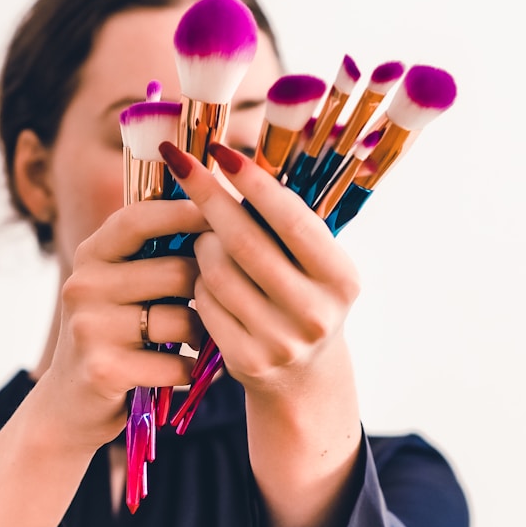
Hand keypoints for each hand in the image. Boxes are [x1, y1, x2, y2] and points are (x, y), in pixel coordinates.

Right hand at [48, 198, 207, 450]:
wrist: (71, 403)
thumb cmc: (115, 332)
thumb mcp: (121, 284)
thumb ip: (156, 250)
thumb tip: (222, 209)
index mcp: (92, 254)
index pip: (140, 218)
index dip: (185, 212)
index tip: (223, 216)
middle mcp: (84, 285)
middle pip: (177, 271)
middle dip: (209, 289)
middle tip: (217, 303)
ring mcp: (90, 328)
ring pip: (182, 320)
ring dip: (201, 334)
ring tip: (197, 339)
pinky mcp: (103, 370)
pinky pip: (175, 362)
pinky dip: (189, 368)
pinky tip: (182, 368)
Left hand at [159, 142, 359, 396]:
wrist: (303, 375)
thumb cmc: (302, 294)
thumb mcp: (314, 262)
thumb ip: (285, 222)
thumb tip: (233, 160)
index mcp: (341, 277)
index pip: (290, 219)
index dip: (252, 182)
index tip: (220, 150)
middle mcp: (315, 312)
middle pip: (244, 242)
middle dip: (209, 198)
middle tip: (185, 167)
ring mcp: (280, 341)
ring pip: (216, 271)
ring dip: (202, 244)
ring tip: (209, 239)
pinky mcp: (247, 361)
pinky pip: (204, 303)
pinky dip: (199, 283)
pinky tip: (208, 280)